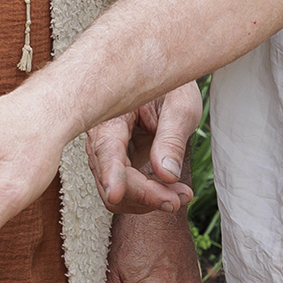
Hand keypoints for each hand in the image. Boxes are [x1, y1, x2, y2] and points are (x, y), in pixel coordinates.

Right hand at [84, 83, 200, 213]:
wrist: (164, 80)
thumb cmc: (172, 87)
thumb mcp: (180, 106)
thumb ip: (172, 139)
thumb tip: (167, 174)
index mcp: (111, 113)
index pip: (107, 148)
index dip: (111, 174)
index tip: (115, 194)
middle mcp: (100, 136)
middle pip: (109, 180)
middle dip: (144, 195)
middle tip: (180, 198)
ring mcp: (105, 154)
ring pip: (116, 194)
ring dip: (148, 201)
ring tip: (181, 194)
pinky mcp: (115, 165)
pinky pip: (125, 192)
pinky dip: (148, 197)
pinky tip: (171, 190)